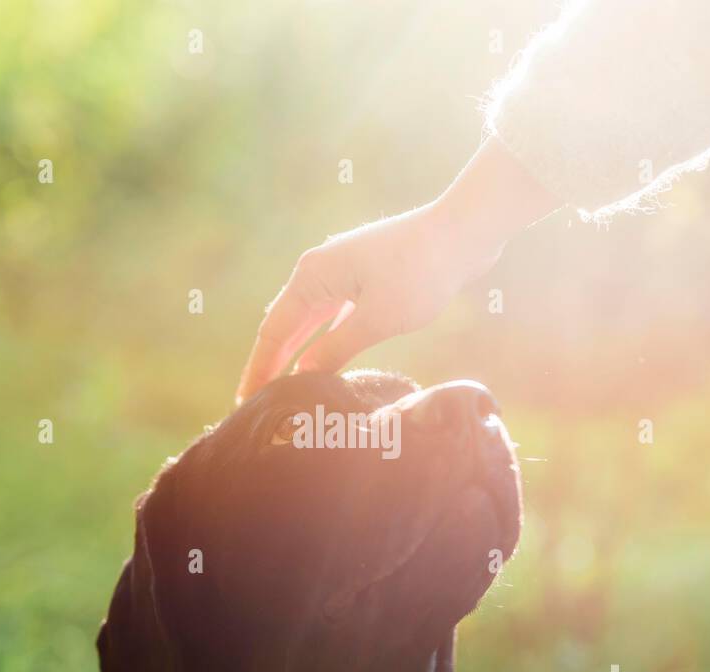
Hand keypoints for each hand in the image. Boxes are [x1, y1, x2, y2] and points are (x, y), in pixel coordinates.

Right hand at [236, 137, 559, 402]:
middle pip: (284, 326)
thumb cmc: (421, 273)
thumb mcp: (376, 320)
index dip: (259, 369)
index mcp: (312, 276)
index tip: (245, 402)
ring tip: (280, 385)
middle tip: (255, 402)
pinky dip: (320, 340)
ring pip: (307, 320)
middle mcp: (318, 270)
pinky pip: (330, 315)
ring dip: (294, 352)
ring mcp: (341, 272)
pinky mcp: (363, 277)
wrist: (464, 231)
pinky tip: (318, 360)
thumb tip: (302, 375)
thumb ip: (334, 349)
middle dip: (270, 363)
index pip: (273, 332)